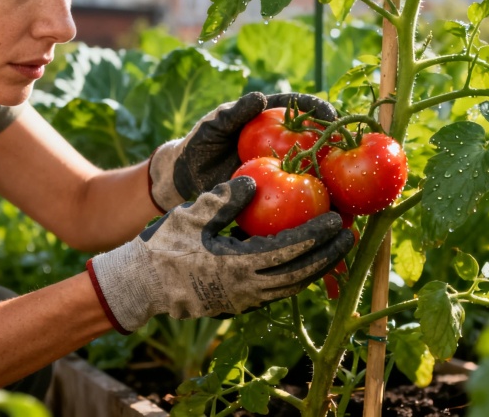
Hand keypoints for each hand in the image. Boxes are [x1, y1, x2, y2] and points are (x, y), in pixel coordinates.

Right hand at [88, 176, 353, 332]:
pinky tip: (304, 261)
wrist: (139, 286)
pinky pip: (277, 291)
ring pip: (290, 286)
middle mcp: (247, 289)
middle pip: (299, 274)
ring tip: (334, 250)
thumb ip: (223, 199)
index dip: (315, 236)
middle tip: (349, 236)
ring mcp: (243, 301)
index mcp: (237, 266)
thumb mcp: (190, 215)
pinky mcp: (238, 305)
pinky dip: (295, 276)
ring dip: (315, 268)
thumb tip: (254, 183)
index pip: (289, 250)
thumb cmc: (162, 247)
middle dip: (327, 256)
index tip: (337, 220)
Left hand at [148, 92, 336, 211]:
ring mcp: (287, 171)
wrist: (186, 179)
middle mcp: (287, 144)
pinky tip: (330, 217)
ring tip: (346, 189)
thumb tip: (260, 97)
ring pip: (318, 173)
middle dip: (338, 149)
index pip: (305, 110)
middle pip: (321, 142)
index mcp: (275, 120)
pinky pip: (303, 201)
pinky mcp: (281, 196)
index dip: (322, 111)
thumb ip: (235, 113)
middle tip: (345, 158)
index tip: (332, 119)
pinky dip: (317, 208)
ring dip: (336, 182)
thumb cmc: (200, 144)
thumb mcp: (215, 126)